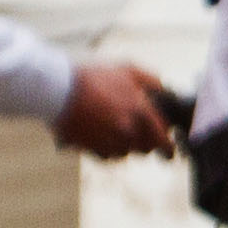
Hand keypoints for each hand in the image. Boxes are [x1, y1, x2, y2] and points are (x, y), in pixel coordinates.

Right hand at [53, 59, 183, 160]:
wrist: (58, 89)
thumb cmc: (93, 77)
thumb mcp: (128, 69)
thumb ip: (153, 81)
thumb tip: (167, 92)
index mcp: (140, 111)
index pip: (162, 138)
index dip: (168, 147)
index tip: (169, 151)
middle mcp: (127, 131)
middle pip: (145, 149)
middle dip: (147, 144)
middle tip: (142, 137)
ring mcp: (108, 142)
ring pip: (125, 154)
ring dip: (125, 146)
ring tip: (116, 131)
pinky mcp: (91, 149)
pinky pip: (107, 157)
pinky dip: (107, 150)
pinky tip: (102, 137)